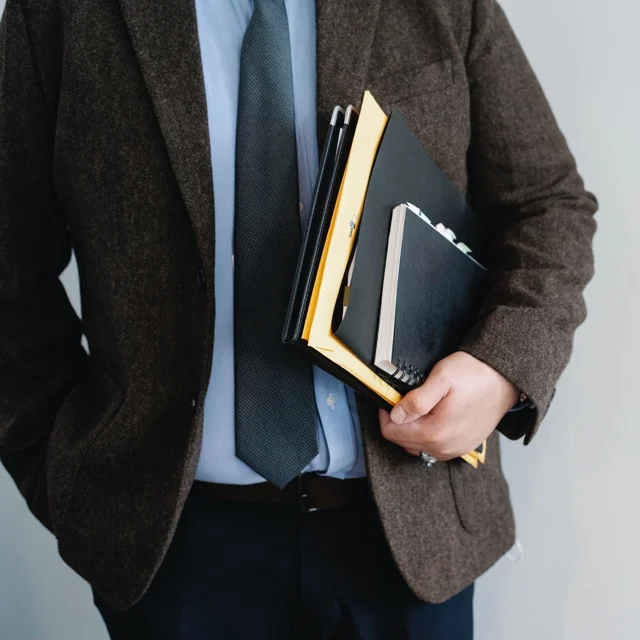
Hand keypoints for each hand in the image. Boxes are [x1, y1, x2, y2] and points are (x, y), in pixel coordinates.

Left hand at [379, 352, 518, 459]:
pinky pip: (434, 447)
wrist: (505, 379)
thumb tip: (395, 415)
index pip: (392, 433)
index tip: (391, 399)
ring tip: (421, 406)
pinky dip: (427, 434)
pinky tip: (433, 416)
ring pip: (417, 446)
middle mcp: (444, 448)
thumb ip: (416, 400)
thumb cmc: (475, 375)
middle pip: (403, 441)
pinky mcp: (463, 447)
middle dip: (399, 421)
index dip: (387, 414)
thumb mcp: (441, 379)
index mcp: (436, 433)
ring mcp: (455, 450)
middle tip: (406, 399)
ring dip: (412, 428)